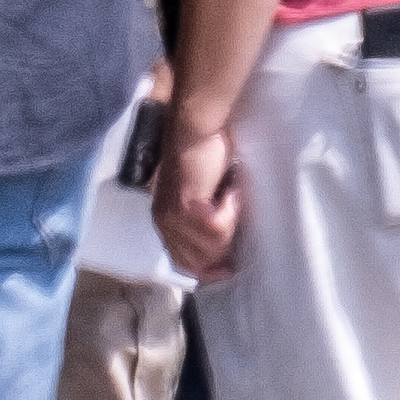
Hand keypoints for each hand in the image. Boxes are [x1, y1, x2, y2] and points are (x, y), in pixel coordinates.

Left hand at [153, 106, 251, 284]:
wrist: (198, 129)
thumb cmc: (206, 156)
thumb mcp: (203, 195)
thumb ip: (204, 220)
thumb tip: (223, 252)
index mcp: (164, 221)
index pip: (182, 262)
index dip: (206, 270)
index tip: (227, 270)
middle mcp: (163, 222)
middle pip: (198, 261)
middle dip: (222, 249)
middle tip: (236, 221)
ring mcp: (172, 217)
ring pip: (211, 246)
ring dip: (230, 223)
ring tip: (231, 196)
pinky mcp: (186, 207)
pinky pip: (219, 227)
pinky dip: (232, 210)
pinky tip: (230, 190)